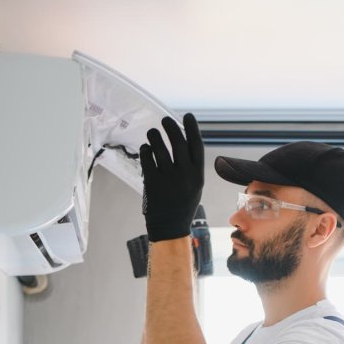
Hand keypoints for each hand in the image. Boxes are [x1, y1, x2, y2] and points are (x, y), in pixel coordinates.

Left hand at [139, 113, 204, 241]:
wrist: (170, 228)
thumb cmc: (182, 204)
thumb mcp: (194, 186)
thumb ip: (191, 166)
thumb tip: (183, 141)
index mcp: (198, 175)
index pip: (197, 145)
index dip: (192, 128)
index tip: (187, 115)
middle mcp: (185, 176)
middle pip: (178, 143)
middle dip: (171, 128)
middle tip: (164, 121)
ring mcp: (168, 180)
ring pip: (160, 149)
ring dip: (155, 137)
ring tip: (152, 132)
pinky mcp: (153, 184)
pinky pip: (147, 160)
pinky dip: (146, 151)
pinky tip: (146, 148)